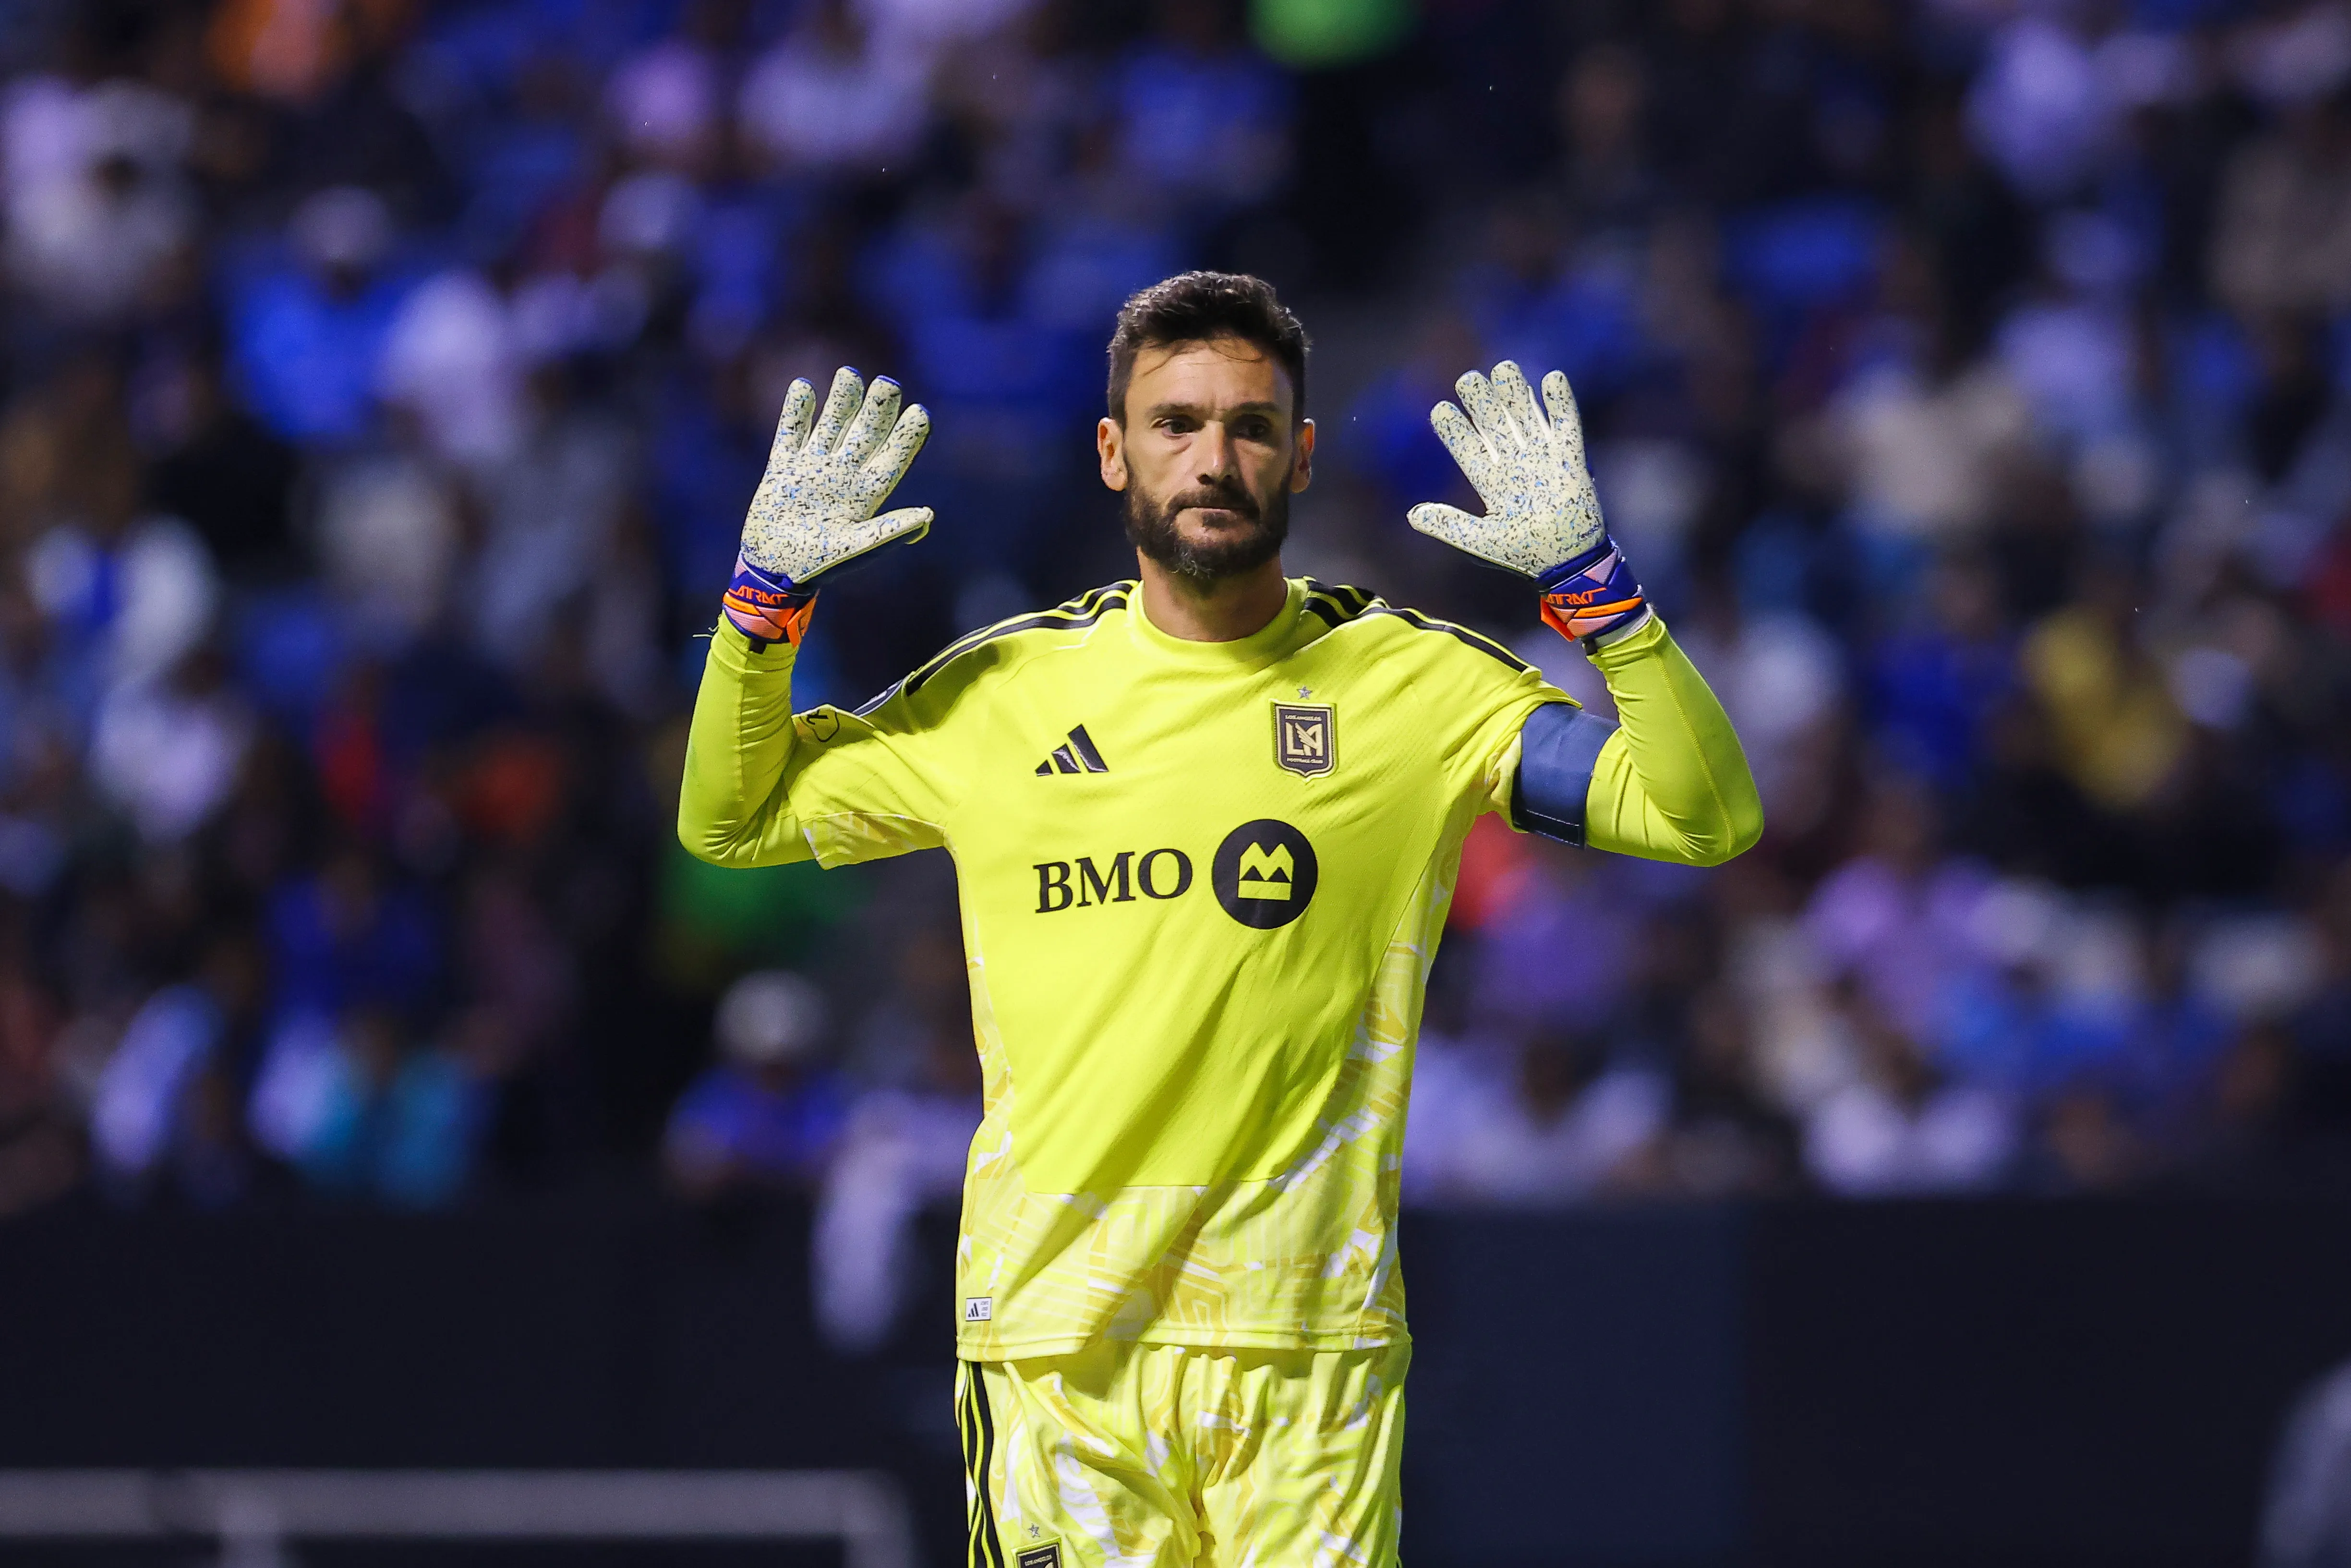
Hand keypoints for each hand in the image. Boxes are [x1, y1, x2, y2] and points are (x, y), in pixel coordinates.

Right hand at [724, 367, 931, 646]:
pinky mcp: (783, 467)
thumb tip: (929, 517)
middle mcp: (843, 475)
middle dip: (877, 409)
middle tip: (888, 384)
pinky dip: (796, 411)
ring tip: (850, 374)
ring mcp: (813, 468)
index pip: (893, 458)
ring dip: (841, 401)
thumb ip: (889, 530)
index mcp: (867, 494)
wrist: (774, 570)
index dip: (908, 436)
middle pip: (865, 433)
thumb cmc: (819, 566)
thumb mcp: (856, 548)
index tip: (921, 412)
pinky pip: (790, 432)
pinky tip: (804, 386)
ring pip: (832, 425)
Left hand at [1408, 359, 1645, 644]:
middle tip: (1467, 379)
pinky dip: (1560, 402)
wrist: (1567, 562)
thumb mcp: (1481, 540)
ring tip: (1503, 368)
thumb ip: (1449, 525)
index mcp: (1491, 481)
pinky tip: (1551, 379)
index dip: (1454, 429)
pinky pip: (1566, 424)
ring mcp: (1543, 458)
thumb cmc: (1523, 552)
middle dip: (1481, 402)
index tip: (1439, 409)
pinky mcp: (1571, 458)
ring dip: (1515, 393)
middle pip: (1494, 424)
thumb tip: (1411, 515)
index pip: (1468, 448)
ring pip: (1525, 417)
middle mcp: (1514, 464)